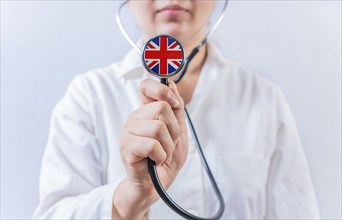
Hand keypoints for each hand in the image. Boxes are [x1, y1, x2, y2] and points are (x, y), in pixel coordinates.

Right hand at [112, 79, 187, 218]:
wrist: (155, 185)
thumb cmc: (165, 159)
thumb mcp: (178, 132)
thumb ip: (176, 110)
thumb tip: (172, 84)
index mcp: (145, 113)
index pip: (146, 86)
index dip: (162, 89)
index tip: (175, 104)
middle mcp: (134, 119)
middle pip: (162, 107)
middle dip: (174, 130)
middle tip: (169, 143)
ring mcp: (128, 133)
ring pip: (158, 127)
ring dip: (168, 146)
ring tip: (162, 154)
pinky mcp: (127, 148)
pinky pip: (152, 145)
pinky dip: (161, 155)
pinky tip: (156, 160)